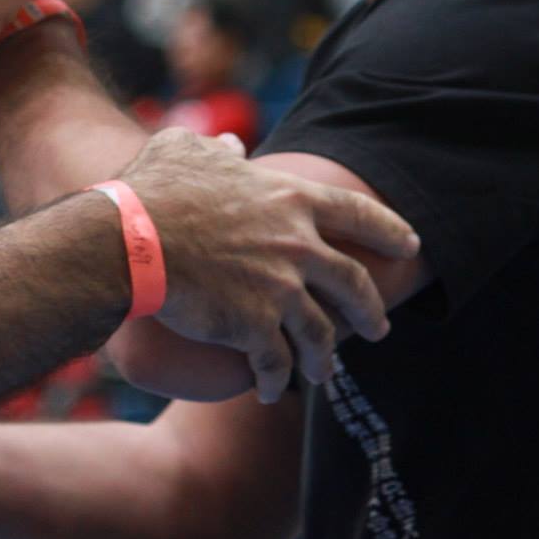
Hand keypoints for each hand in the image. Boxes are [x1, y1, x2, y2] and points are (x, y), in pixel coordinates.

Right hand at [116, 130, 418, 402]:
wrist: (127, 241)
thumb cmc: (151, 191)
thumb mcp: (186, 150)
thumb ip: (217, 148)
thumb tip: (233, 145)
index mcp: (289, 199)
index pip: (358, 214)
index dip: (390, 229)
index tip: (411, 245)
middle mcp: (297, 246)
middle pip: (353, 283)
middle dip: (371, 310)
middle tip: (378, 327)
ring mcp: (279, 289)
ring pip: (322, 334)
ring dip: (326, 359)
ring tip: (324, 374)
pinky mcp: (254, 327)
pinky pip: (277, 364)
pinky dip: (279, 382)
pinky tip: (273, 392)